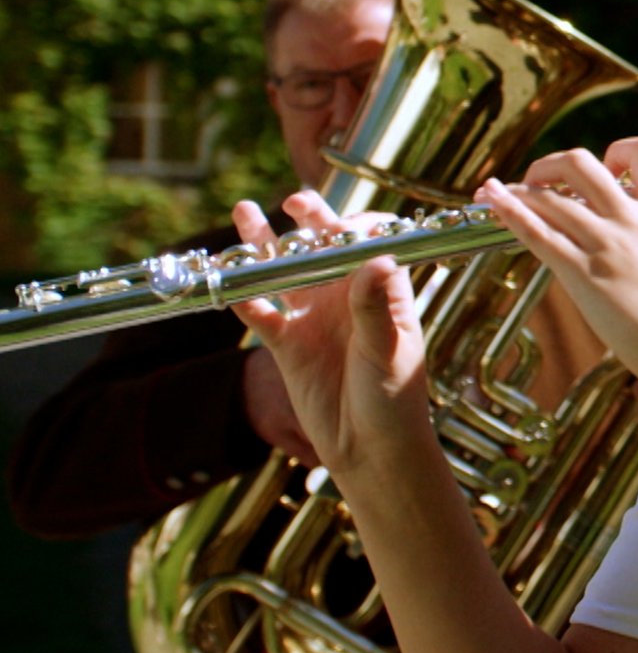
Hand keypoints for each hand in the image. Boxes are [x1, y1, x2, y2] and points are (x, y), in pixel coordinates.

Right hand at [228, 194, 431, 477]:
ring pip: (284, 271)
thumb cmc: (395, 399)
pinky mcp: (287, 345)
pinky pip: (259, 312)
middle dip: (312, 221)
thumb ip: (376, 307)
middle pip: (324, 247)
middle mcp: (346, 297)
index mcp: (382, 292)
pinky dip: (242, 295)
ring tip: (244, 210)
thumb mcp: (387, 350)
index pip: (369, 243)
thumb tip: (376, 259)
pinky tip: (226, 276)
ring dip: (265, 244)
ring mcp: (314, 318)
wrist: (371, 450)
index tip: (344, 227)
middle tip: (297, 202)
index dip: (356, 227)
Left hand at [476, 138, 637, 406]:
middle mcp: (629, 219)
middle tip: (539, 183)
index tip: (606, 166)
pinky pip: (538, 232)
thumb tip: (628, 253)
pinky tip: (491, 202)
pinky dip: (508, 212)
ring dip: (516, 191)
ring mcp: (605, 243)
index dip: (620, 150)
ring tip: (498, 194)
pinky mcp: (583, 272)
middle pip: (581, 163)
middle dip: (550, 166)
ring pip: (549, 198)